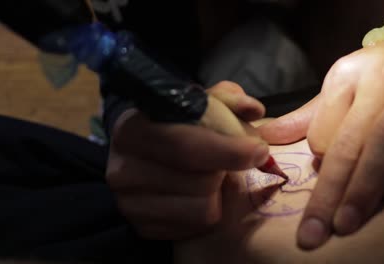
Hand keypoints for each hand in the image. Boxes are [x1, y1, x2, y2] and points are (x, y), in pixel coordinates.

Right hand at [106, 81, 267, 239]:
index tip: (260, 151)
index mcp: (133, 128)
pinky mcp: (143, 228)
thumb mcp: (201, 104)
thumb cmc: (179, 127)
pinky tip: (196, 195)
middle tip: (225, 161)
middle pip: (200, 180)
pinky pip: (196, 227)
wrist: (146, 155)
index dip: (228, 149)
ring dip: (217, 192)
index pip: (185, 145)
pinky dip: (207, 211)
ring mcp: (129, 203)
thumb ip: (229, 100)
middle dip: (224, 170)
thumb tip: (254, 109)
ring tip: (206, 177)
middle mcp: (123, 168)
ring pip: (203, 207)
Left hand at [260, 11, 383, 248]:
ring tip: (346, 223)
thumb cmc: (383, 71)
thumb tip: (267, 137)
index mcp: (346, 76)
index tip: (317, 179)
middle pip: (351, 141)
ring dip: (366, 187)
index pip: (324, 126)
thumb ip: (308, 116)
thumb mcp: (343, 84)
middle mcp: (379, 80)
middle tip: (315, 230)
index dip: (319, 157)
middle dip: (331, 188)